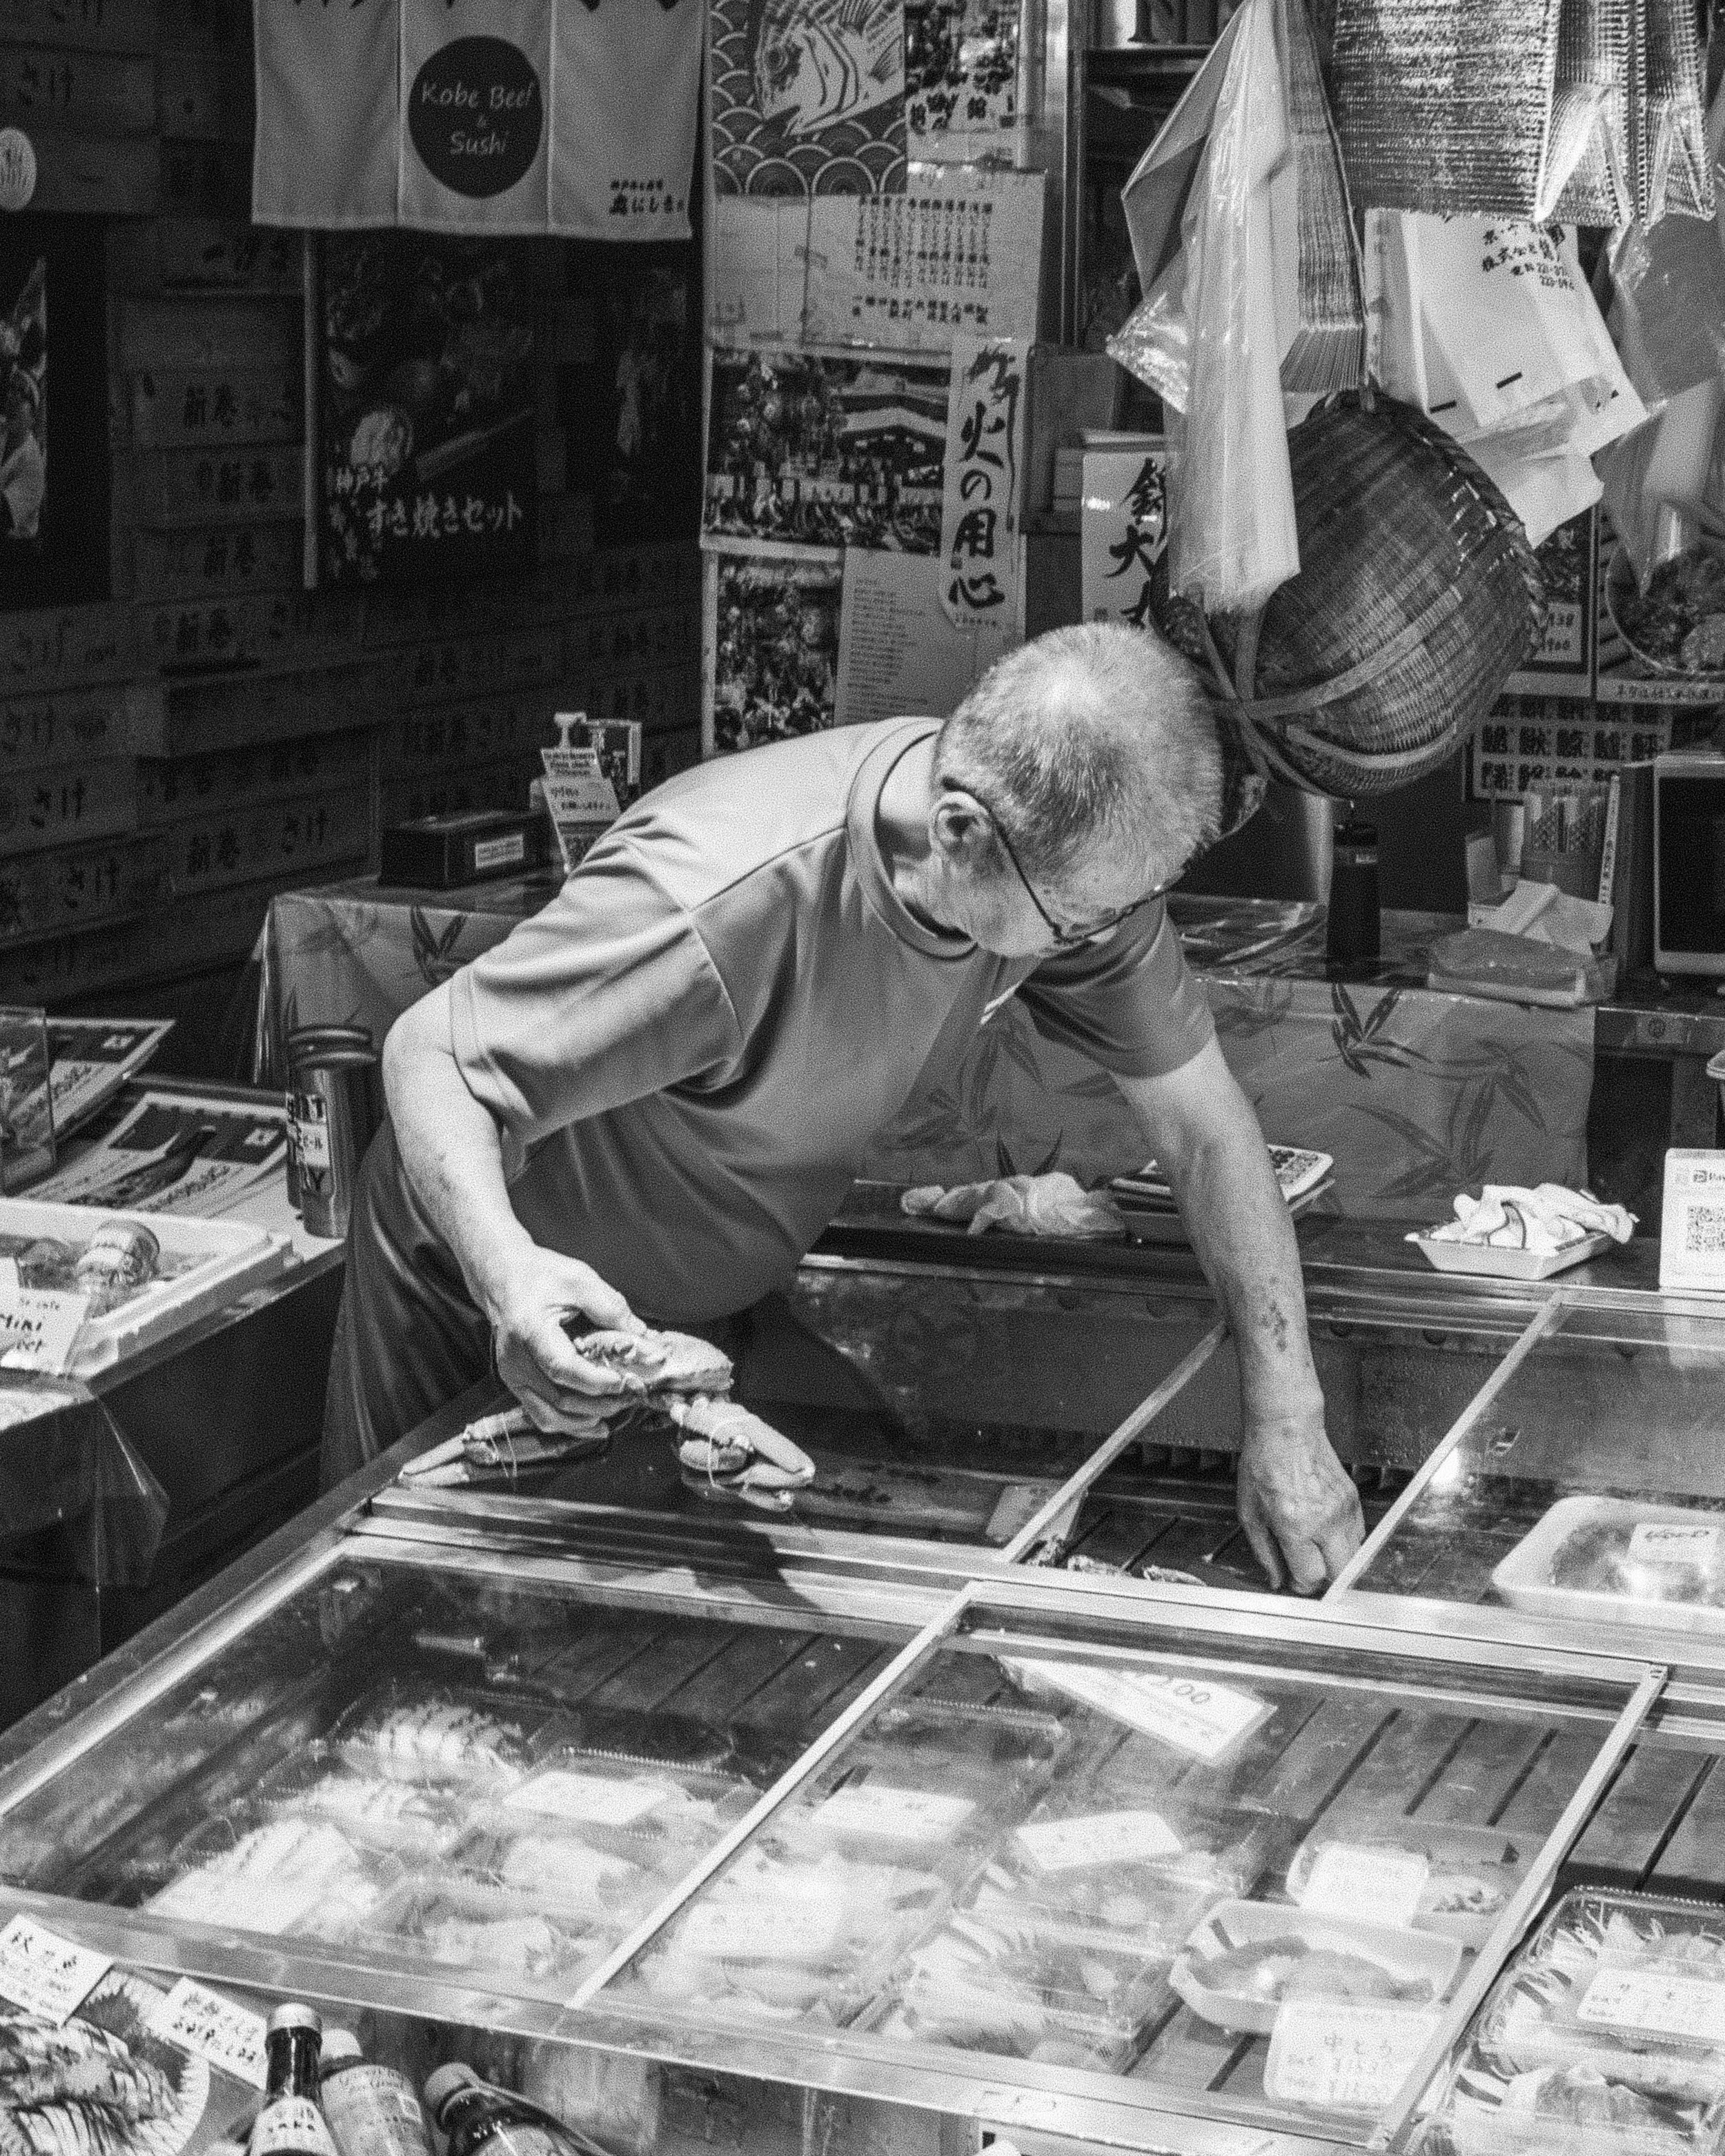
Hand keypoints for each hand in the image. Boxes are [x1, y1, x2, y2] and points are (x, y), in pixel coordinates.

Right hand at [486, 1246, 646, 1432]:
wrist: (502, 1276)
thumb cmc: (540, 1274)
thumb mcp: (579, 1279)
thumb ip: (612, 1308)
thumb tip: (644, 1337)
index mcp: (529, 1330)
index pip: (563, 1368)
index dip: (596, 1381)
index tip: (625, 1381)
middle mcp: (515, 1359)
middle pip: (560, 1398)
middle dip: (600, 1403)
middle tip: (632, 1395)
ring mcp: (512, 1375)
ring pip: (550, 1415)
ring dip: (586, 1420)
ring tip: (618, 1409)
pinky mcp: (514, 1382)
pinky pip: (541, 1414)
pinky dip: (569, 1423)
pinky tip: (594, 1422)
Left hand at [1237, 1412, 1362, 1594]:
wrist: (1286, 1429)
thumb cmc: (1263, 1464)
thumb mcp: (1249, 1512)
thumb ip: (1264, 1552)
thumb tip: (1275, 1580)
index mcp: (1294, 1525)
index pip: (1311, 1576)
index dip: (1301, 1585)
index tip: (1294, 1581)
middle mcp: (1324, 1521)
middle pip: (1341, 1574)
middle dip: (1325, 1580)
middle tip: (1309, 1571)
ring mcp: (1343, 1510)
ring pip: (1355, 1558)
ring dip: (1338, 1563)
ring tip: (1317, 1553)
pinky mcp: (1353, 1499)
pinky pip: (1359, 1535)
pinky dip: (1346, 1544)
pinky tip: (1327, 1535)